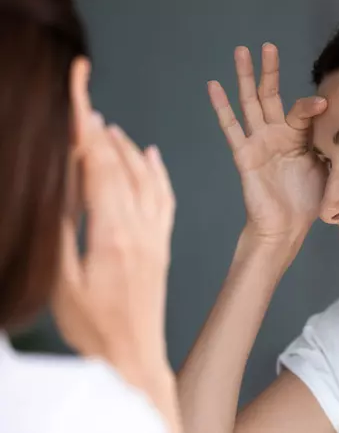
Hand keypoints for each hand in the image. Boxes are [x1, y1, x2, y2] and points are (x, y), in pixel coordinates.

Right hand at [52, 111, 175, 376]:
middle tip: (85, 102)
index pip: (98, 168)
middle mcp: (139, 228)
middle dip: (100, 131)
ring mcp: (155, 236)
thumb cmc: (94, 328)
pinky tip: (151, 156)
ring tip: (107, 127)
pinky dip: (158, 173)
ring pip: (146, 178)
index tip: (78, 99)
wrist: (133, 356)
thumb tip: (57, 190)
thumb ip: (61, 233)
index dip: (86, 130)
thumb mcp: (62, 283)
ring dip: (126, 148)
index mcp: (112, 234)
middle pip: (120, 166)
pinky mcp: (162, 245)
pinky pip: (165, 199)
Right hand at [208, 43, 327, 242]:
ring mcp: (259, 142)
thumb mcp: (331, 170)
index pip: (302, 111)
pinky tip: (214, 85)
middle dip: (269, 71)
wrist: (287, 227)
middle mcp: (277, 135)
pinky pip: (231, 127)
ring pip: (250, 103)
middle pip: (271, 95)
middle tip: (267, 46)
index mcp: (298, 137)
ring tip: (241, 51)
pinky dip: (221, 107)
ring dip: (245, 77)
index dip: (311, 106)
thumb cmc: (308, 201)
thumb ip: (335, 147)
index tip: (324, 104)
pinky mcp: (244, 155)